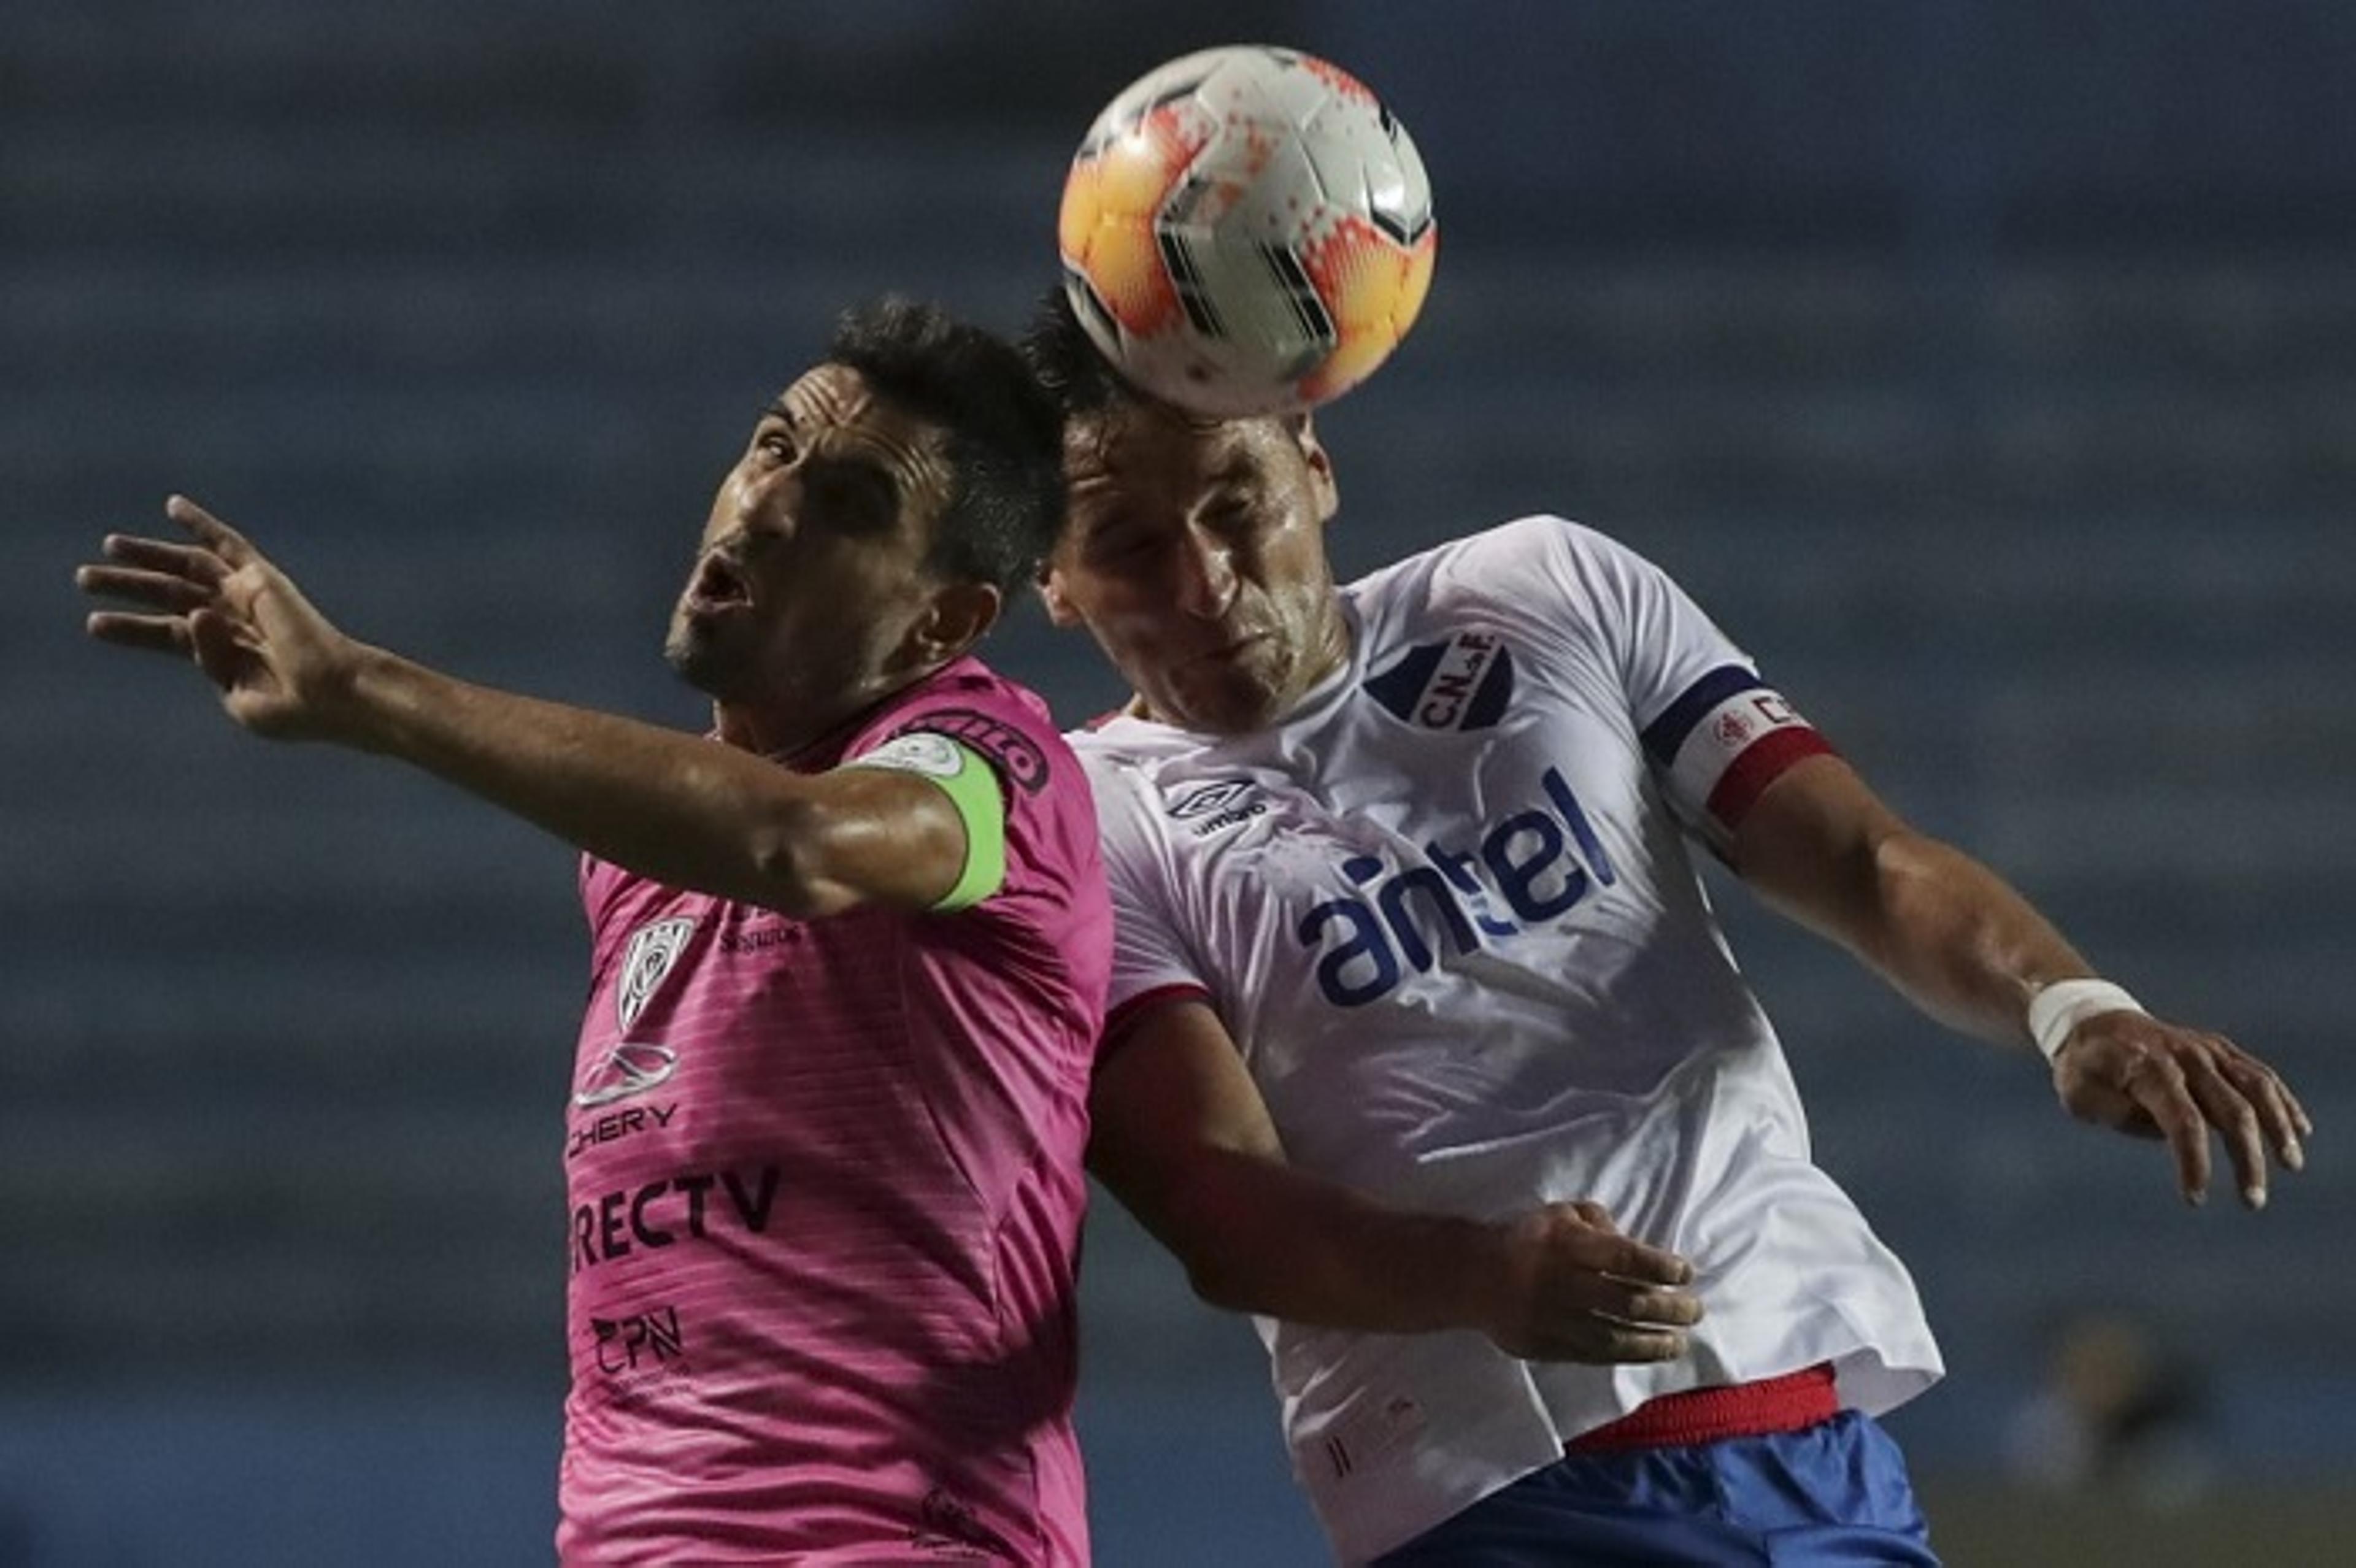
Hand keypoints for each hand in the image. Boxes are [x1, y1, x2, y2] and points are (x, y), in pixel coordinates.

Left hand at [78, 495, 367, 743]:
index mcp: (221, 654)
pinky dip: (201, 524)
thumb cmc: (292, 709)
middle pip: (166, 594)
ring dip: (148, 555)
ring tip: (108, 547)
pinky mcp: (262, 580)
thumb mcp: (235, 696)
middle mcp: (229, 619)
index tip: (94, 623)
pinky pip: (228, 543)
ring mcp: (245, 596)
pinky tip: (173, 506)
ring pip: (186, 567)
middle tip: (85, 577)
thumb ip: (207, 659)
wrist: (333, 694)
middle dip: (126, 585)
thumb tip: (194, 613)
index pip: (165, 633)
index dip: (129, 628)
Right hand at [1475, 1200, 1702, 1362]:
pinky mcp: (1544, 1346)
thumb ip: (1598, 1222)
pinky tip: (1648, 1354)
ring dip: (1652, 1341)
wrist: (1472, 1276)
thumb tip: (1631, 1243)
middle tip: (1694, 1310)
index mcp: (1566, 1243)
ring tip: (1679, 1342)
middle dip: (1668, 1308)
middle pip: (1625, 1300)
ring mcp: (1552, 1319)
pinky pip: (1591, 1355)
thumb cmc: (1526, 1239)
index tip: (1685, 1273)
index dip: (1659, 1267)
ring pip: (1612, 1336)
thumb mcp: (1559, 1214)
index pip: (1623, 1257)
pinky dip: (1624, 1356)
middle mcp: (1561, 1283)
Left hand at [2052, 1009, 2311, 1208]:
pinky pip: (2259, 1075)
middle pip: (2231, 1110)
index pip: (2183, 1121)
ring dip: (2278, 1128)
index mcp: (2148, 1068)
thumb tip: (2166, 1133)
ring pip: (2257, 1088)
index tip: (2195, 1199)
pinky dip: (2282, 1102)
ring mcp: (2207, 1049)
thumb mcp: (2079, 1096)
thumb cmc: (2083, 1068)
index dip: (2194, 1163)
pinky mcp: (2220, 1049)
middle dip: (2247, 1160)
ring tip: (2291, 1165)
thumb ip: (2119, 1114)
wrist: (2091, 1022)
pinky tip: (2299, 1131)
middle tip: (2252, 1201)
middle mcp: (2185, 1055)